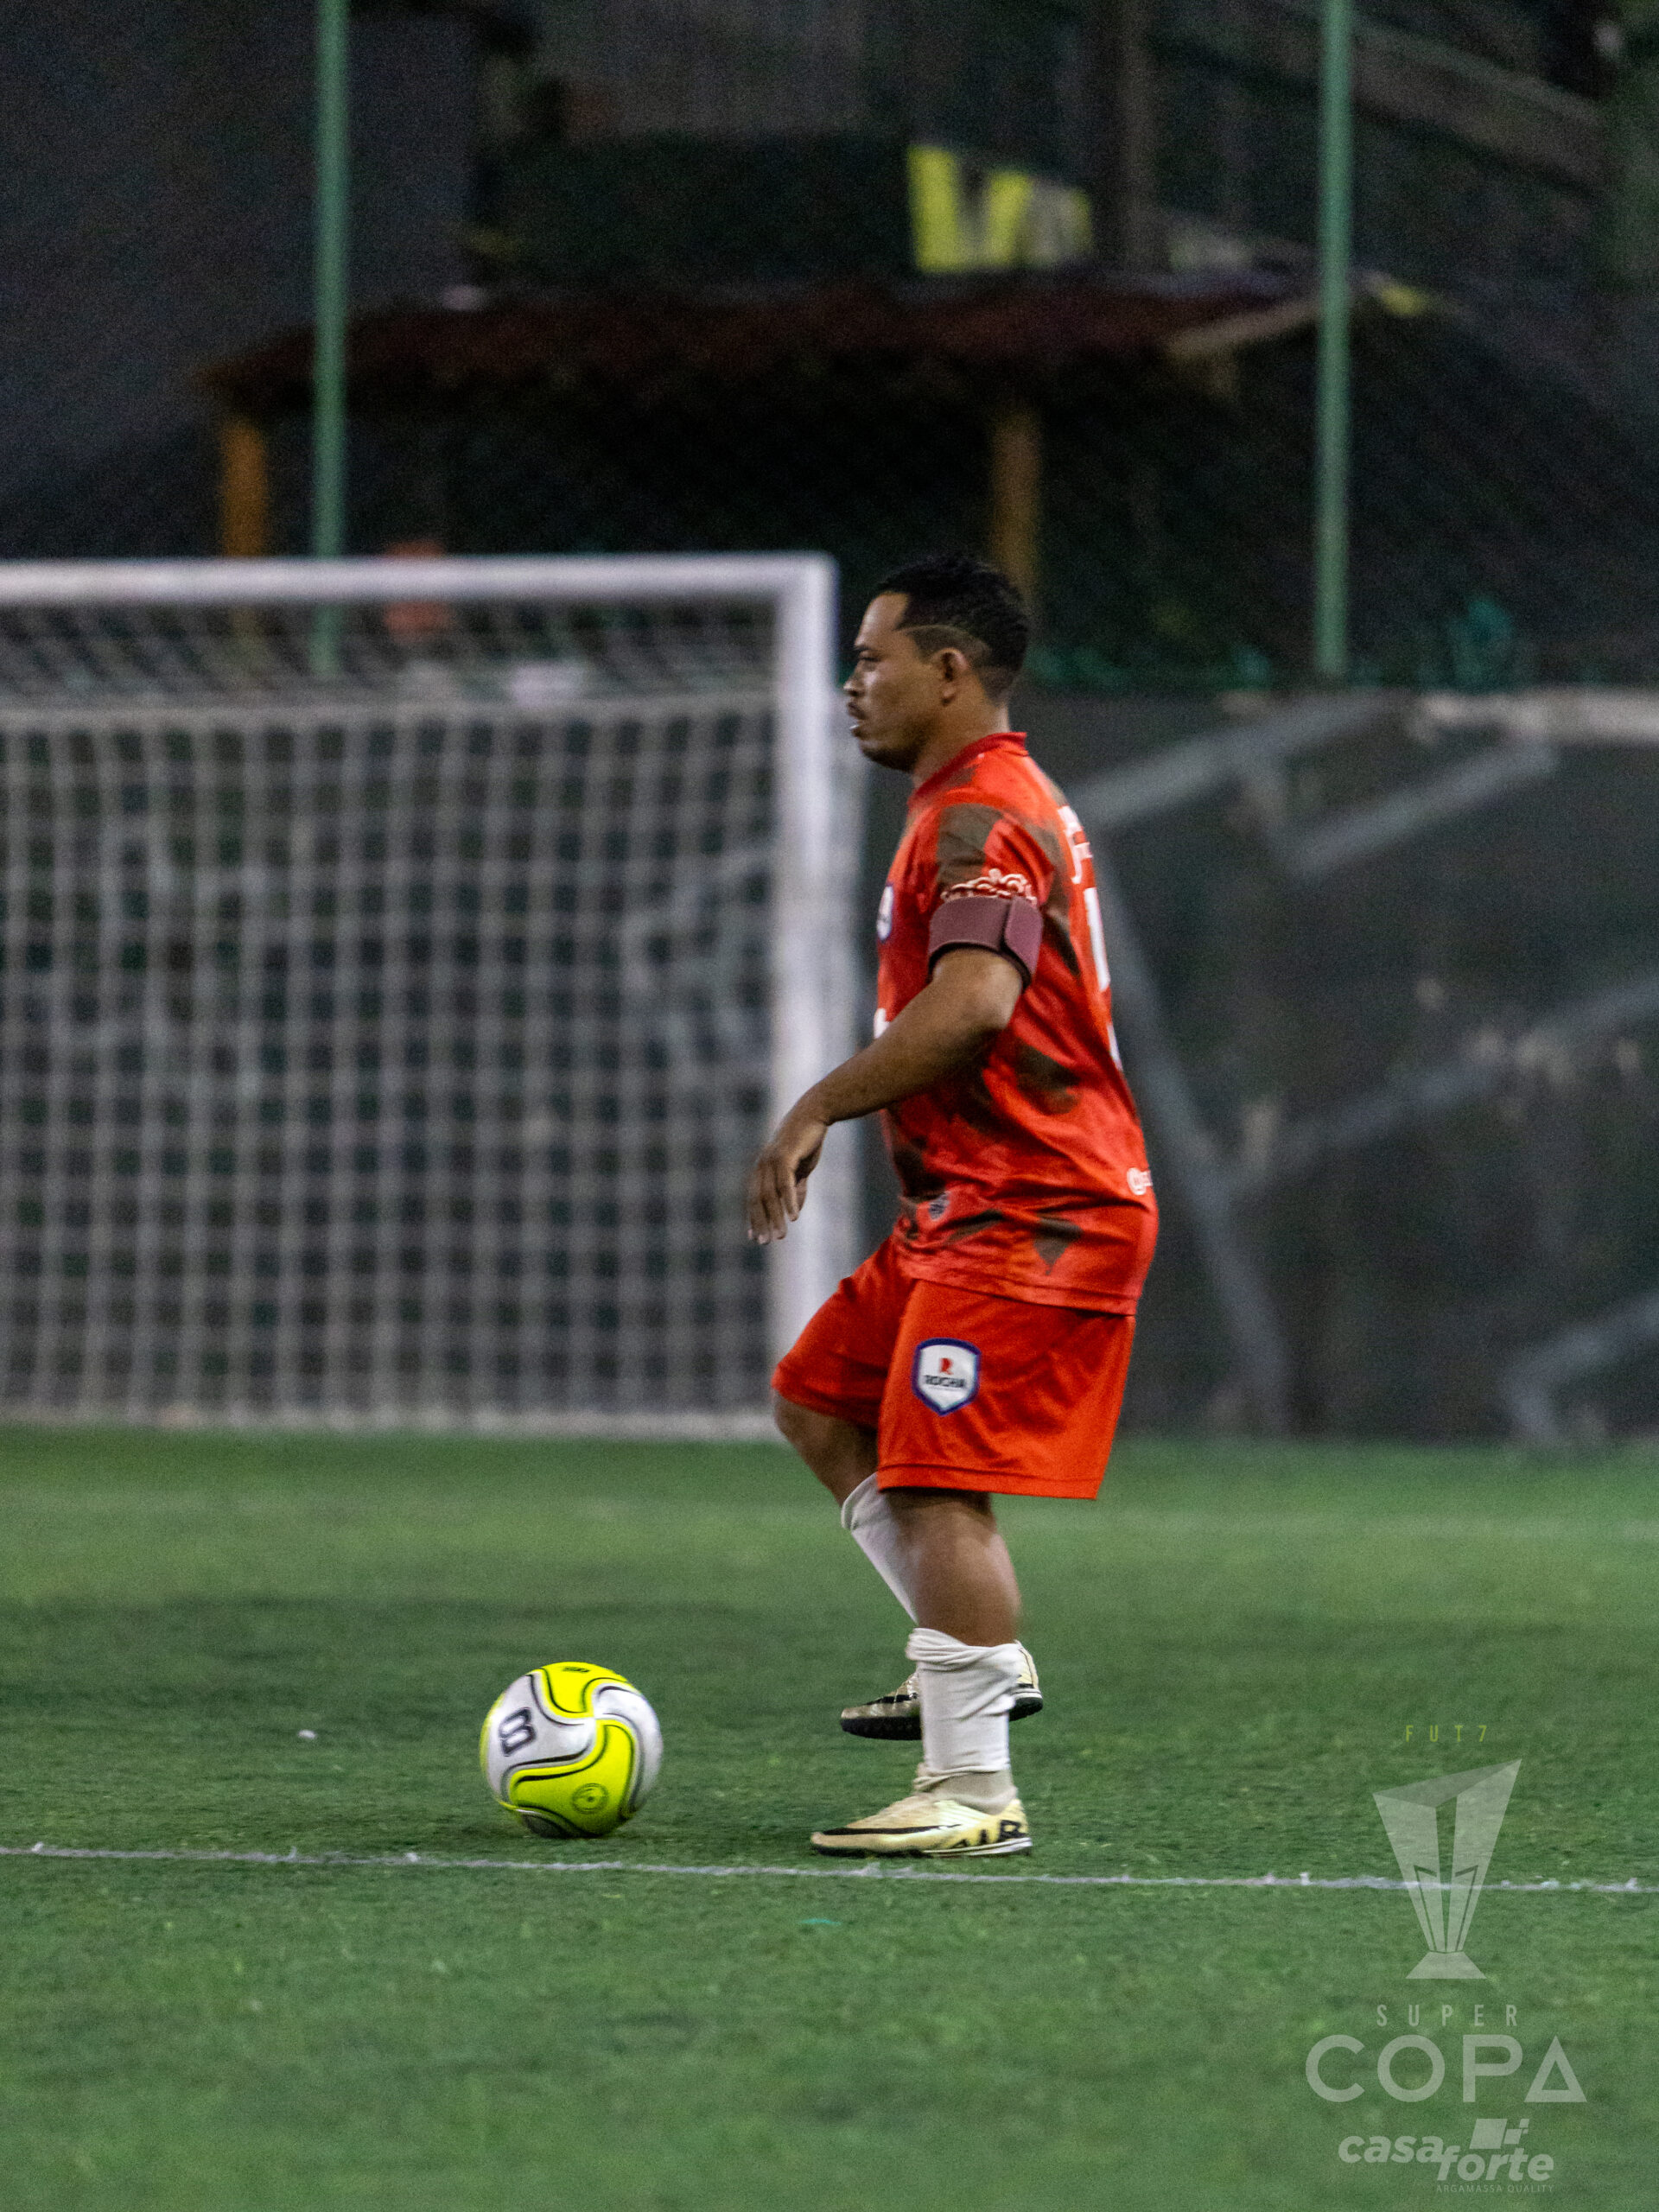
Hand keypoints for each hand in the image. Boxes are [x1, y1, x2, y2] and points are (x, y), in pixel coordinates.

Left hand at [747, 1107, 827, 1243]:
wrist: (815, 1113)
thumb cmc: (807, 1140)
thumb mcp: (801, 1169)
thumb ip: (796, 1190)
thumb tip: (794, 1214)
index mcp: (762, 1168)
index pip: (754, 1199)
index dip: (754, 1218)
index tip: (754, 1238)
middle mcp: (762, 1165)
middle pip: (758, 1200)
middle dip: (761, 1223)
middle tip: (766, 1243)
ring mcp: (771, 1159)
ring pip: (770, 1195)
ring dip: (775, 1217)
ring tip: (781, 1236)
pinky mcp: (785, 1155)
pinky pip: (785, 1183)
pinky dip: (788, 1201)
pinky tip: (793, 1217)